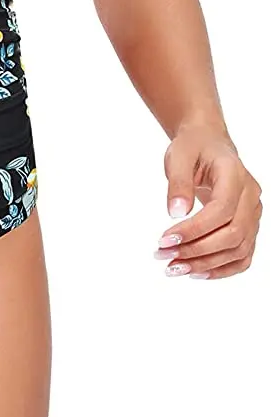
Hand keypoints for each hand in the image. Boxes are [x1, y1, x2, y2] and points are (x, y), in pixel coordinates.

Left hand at [154, 122, 262, 278]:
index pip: (221, 210)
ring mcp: (253, 213)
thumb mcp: (178, 156)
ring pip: (239, 249)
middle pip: (233, 234)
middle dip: (196, 250)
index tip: (164, 239)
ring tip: (174, 268)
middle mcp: (251, 196)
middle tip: (163, 255)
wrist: (208, 144)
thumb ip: (178, 182)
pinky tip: (196, 272)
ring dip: (206, 264)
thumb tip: (176, 213)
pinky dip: (222, 269)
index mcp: (235, 174)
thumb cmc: (193, 147)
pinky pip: (243, 256)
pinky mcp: (249, 227)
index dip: (194, 229)